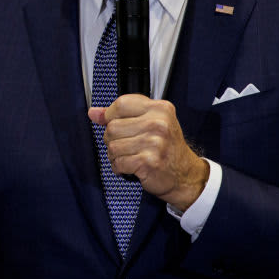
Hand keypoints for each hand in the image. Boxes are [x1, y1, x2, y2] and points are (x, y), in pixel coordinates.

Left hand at [88, 95, 208, 212]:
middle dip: (112, 140)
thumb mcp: (150, 123)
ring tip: (129, 157)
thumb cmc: (167, 148)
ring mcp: (154, 143)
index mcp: (160, 109)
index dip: (110, 116)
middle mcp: (159, 123)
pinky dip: (119, 168)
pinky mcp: (148, 162)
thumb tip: (93, 113)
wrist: (186, 175)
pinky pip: (118, 163)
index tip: (112, 123)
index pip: (121, 103)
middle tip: (127, 146)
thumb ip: (122, 115)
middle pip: (112, 127)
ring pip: (112, 146)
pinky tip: (130, 167)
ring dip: (115, 156)